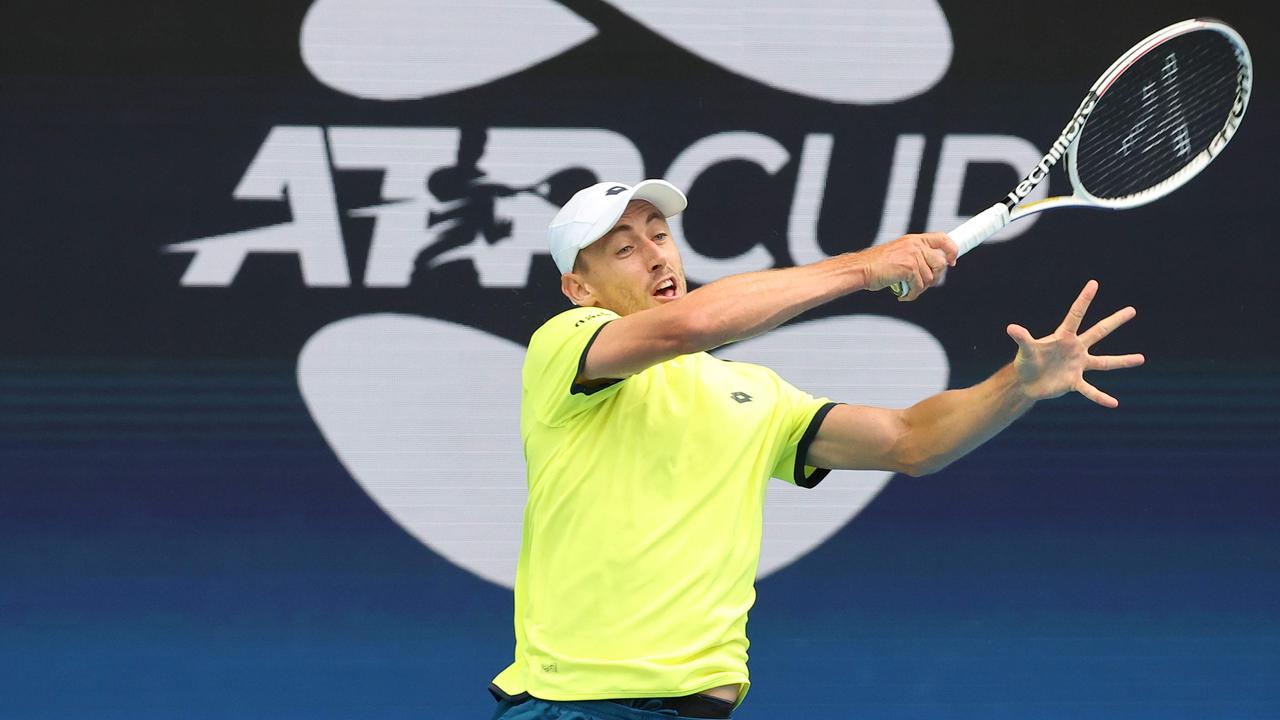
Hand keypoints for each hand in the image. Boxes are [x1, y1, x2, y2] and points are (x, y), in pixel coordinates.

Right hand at [860, 233, 957, 300]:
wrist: (861, 269)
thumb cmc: (877, 265)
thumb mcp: (900, 253)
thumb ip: (917, 256)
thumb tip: (936, 267)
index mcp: (914, 239)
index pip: (943, 239)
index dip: (952, 250)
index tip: (952, 262)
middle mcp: (916, 245)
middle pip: (941, 263)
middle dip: (935, 277)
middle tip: (922, 284)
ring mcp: (913, 255)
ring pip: (930, 278)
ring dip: (920, 288)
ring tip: (908, 289)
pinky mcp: (909, 267)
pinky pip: (920, 286)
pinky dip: (912, 294)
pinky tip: (903, 295)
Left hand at [1007, 280, 1144, 407]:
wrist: (1027, 382)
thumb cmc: (1027, 362)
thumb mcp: (1026, 350)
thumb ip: (1022, 339)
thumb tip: (1011, 328)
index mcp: (1064, 337)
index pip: (1076, 315)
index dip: (1084, 300)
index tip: (1094, 283)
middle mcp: (1075, 348)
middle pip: (1099, 332)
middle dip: (1115, 321)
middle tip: (1132, 310)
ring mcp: (1078, 365)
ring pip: (1104, 363)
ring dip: (1122, 361)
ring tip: (1141, 358)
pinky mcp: (1075, 382)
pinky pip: (1090, 390)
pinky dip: (1100, 397)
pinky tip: (1114, 403)